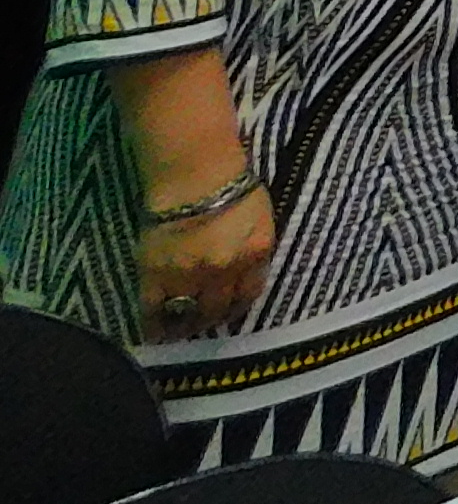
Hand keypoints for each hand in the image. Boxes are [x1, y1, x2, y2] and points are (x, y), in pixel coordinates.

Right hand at [133, 185, 273, 340]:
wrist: (194, 173)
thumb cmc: (231, 183)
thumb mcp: (259, 216)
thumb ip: (253, 245)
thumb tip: (246, 264)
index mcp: (257, 253)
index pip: (250, 293)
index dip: (237, 306)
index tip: (229, 311)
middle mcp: (227, 271)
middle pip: (219, 307)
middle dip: (211, 319)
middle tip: (202, 323)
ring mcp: (191, 276)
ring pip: (188, 313)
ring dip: (183, 325)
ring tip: (177, 330)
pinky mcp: (158, 275)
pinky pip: (154, 309)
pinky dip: (153, 324)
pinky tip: (152, 330)